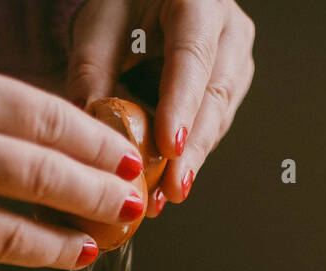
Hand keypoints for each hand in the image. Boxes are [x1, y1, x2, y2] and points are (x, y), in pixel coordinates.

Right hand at [0, 56, 148, 270]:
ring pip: (16, 234)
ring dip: (65, 243)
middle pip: (43, 177)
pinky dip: (15, 254)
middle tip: (132, 204)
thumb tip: (74, 152)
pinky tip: (43, 255)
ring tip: (97, 244)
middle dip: (98, 194)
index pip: (47, 119)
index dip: (98, 144)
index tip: (129, 159)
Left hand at [65, 0, 254, 215]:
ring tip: (163, 197)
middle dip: (192, 149)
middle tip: (170, 190)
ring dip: (191, 160)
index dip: (181, 105)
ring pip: (219, 116)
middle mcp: (228, 28)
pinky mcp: (231, 83)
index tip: (169, 147)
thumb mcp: (98, 28)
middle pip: (214, 95)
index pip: (192, 58)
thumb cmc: (122, 6)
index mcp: (198, 1)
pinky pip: (213, 124)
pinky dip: (189, 154)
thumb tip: (89, 132)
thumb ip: (92, 74)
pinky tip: (168, 183)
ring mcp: (236, 57)